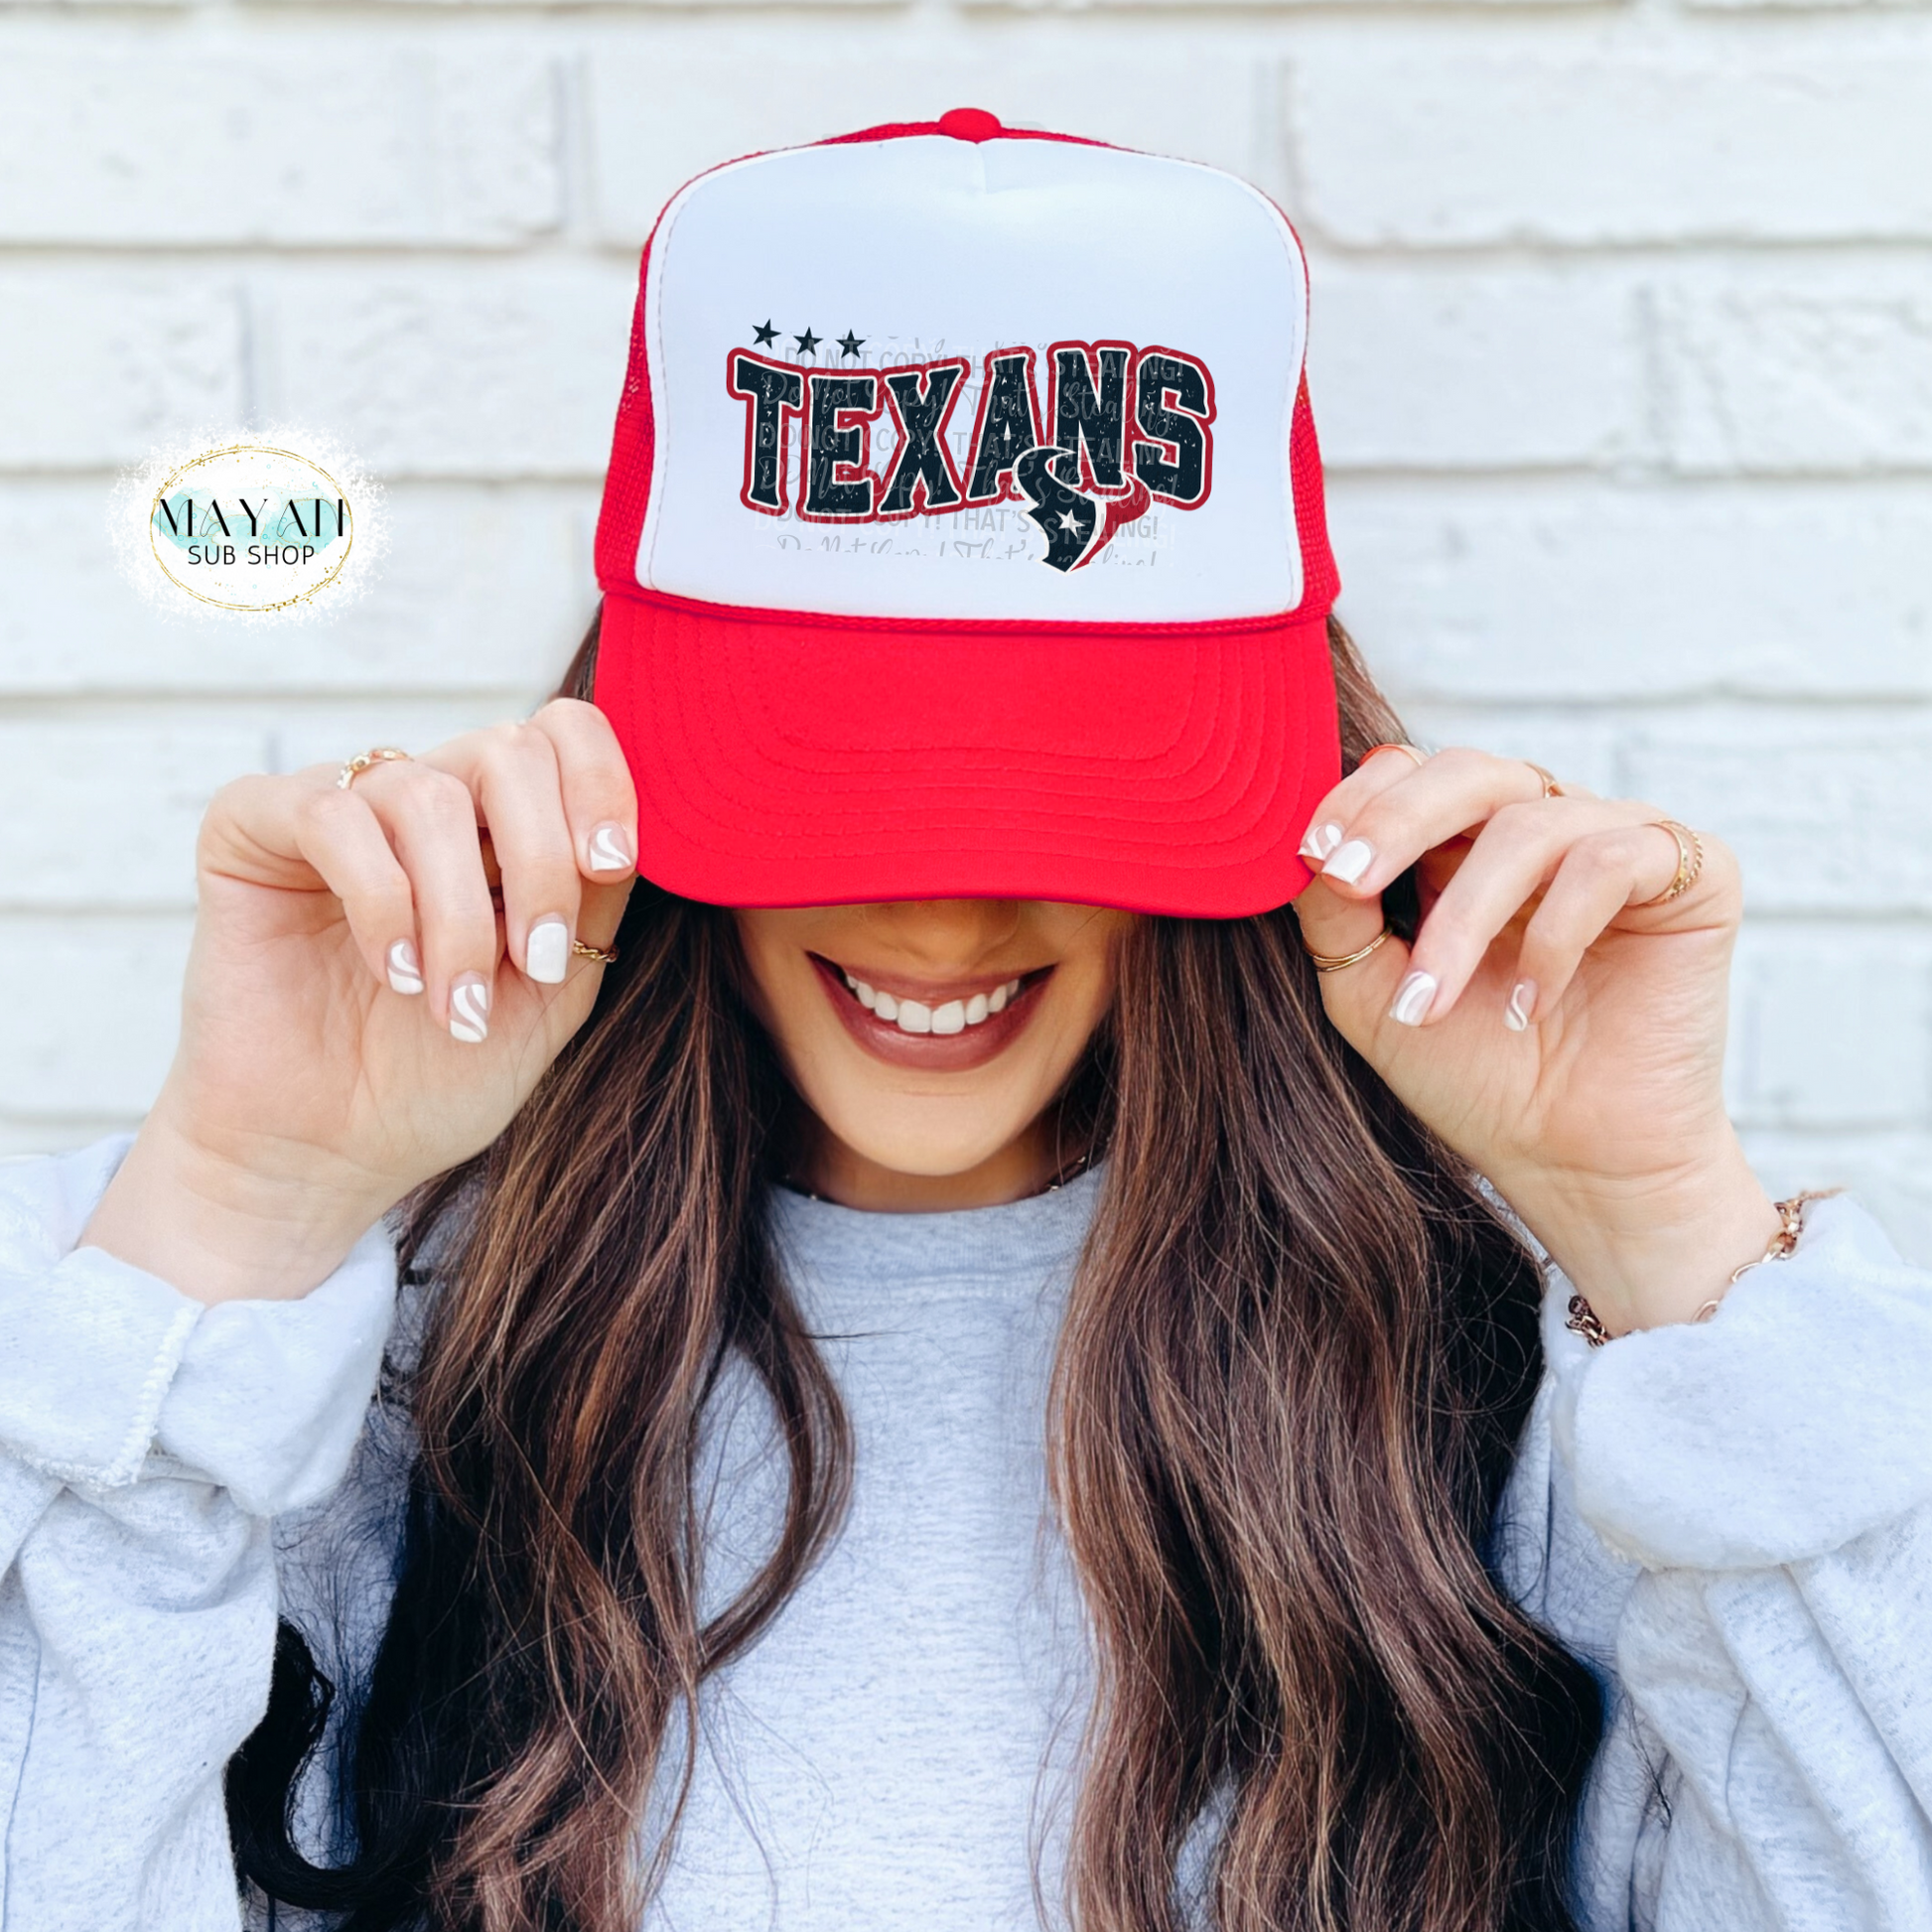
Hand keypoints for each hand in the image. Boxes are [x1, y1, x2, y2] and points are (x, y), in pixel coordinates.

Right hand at [79, 701, 639, 1303]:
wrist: (331, 1155)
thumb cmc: (444, 1075)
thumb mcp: (554, 989)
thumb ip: (593, 899)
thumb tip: (637, 823)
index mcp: (499, 824)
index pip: (561, 733)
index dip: (600, 781)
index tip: (612, 864)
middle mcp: (424, 798)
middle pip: (507, 749)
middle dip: (540, 858)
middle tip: (535, 962)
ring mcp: (340, 806)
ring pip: (428, 793)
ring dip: (459, 916)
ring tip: (455, 1004)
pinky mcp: (252, 829)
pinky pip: (333, 816)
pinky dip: (381, 901)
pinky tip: (391, 973)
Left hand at [1293, 746, 1780, 1336]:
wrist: (1574, 1163)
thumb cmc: (1475, 1078)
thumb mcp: (1373, 994)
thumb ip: (1335, 917)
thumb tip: (1302, 845)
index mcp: (1469, 842)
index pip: (1413, 773)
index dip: (1360, 802)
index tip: (1313, 857)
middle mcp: (1547, 825)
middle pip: (1470, 771)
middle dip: (1396, 821)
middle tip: (1347, 879)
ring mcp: (1622, 841)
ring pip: (1529, 824)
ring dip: (1465, 918)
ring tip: (1431, 1002)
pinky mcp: (1695, 873)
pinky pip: (1614, 858)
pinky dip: (1556, 932)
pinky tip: (1532, 1004)